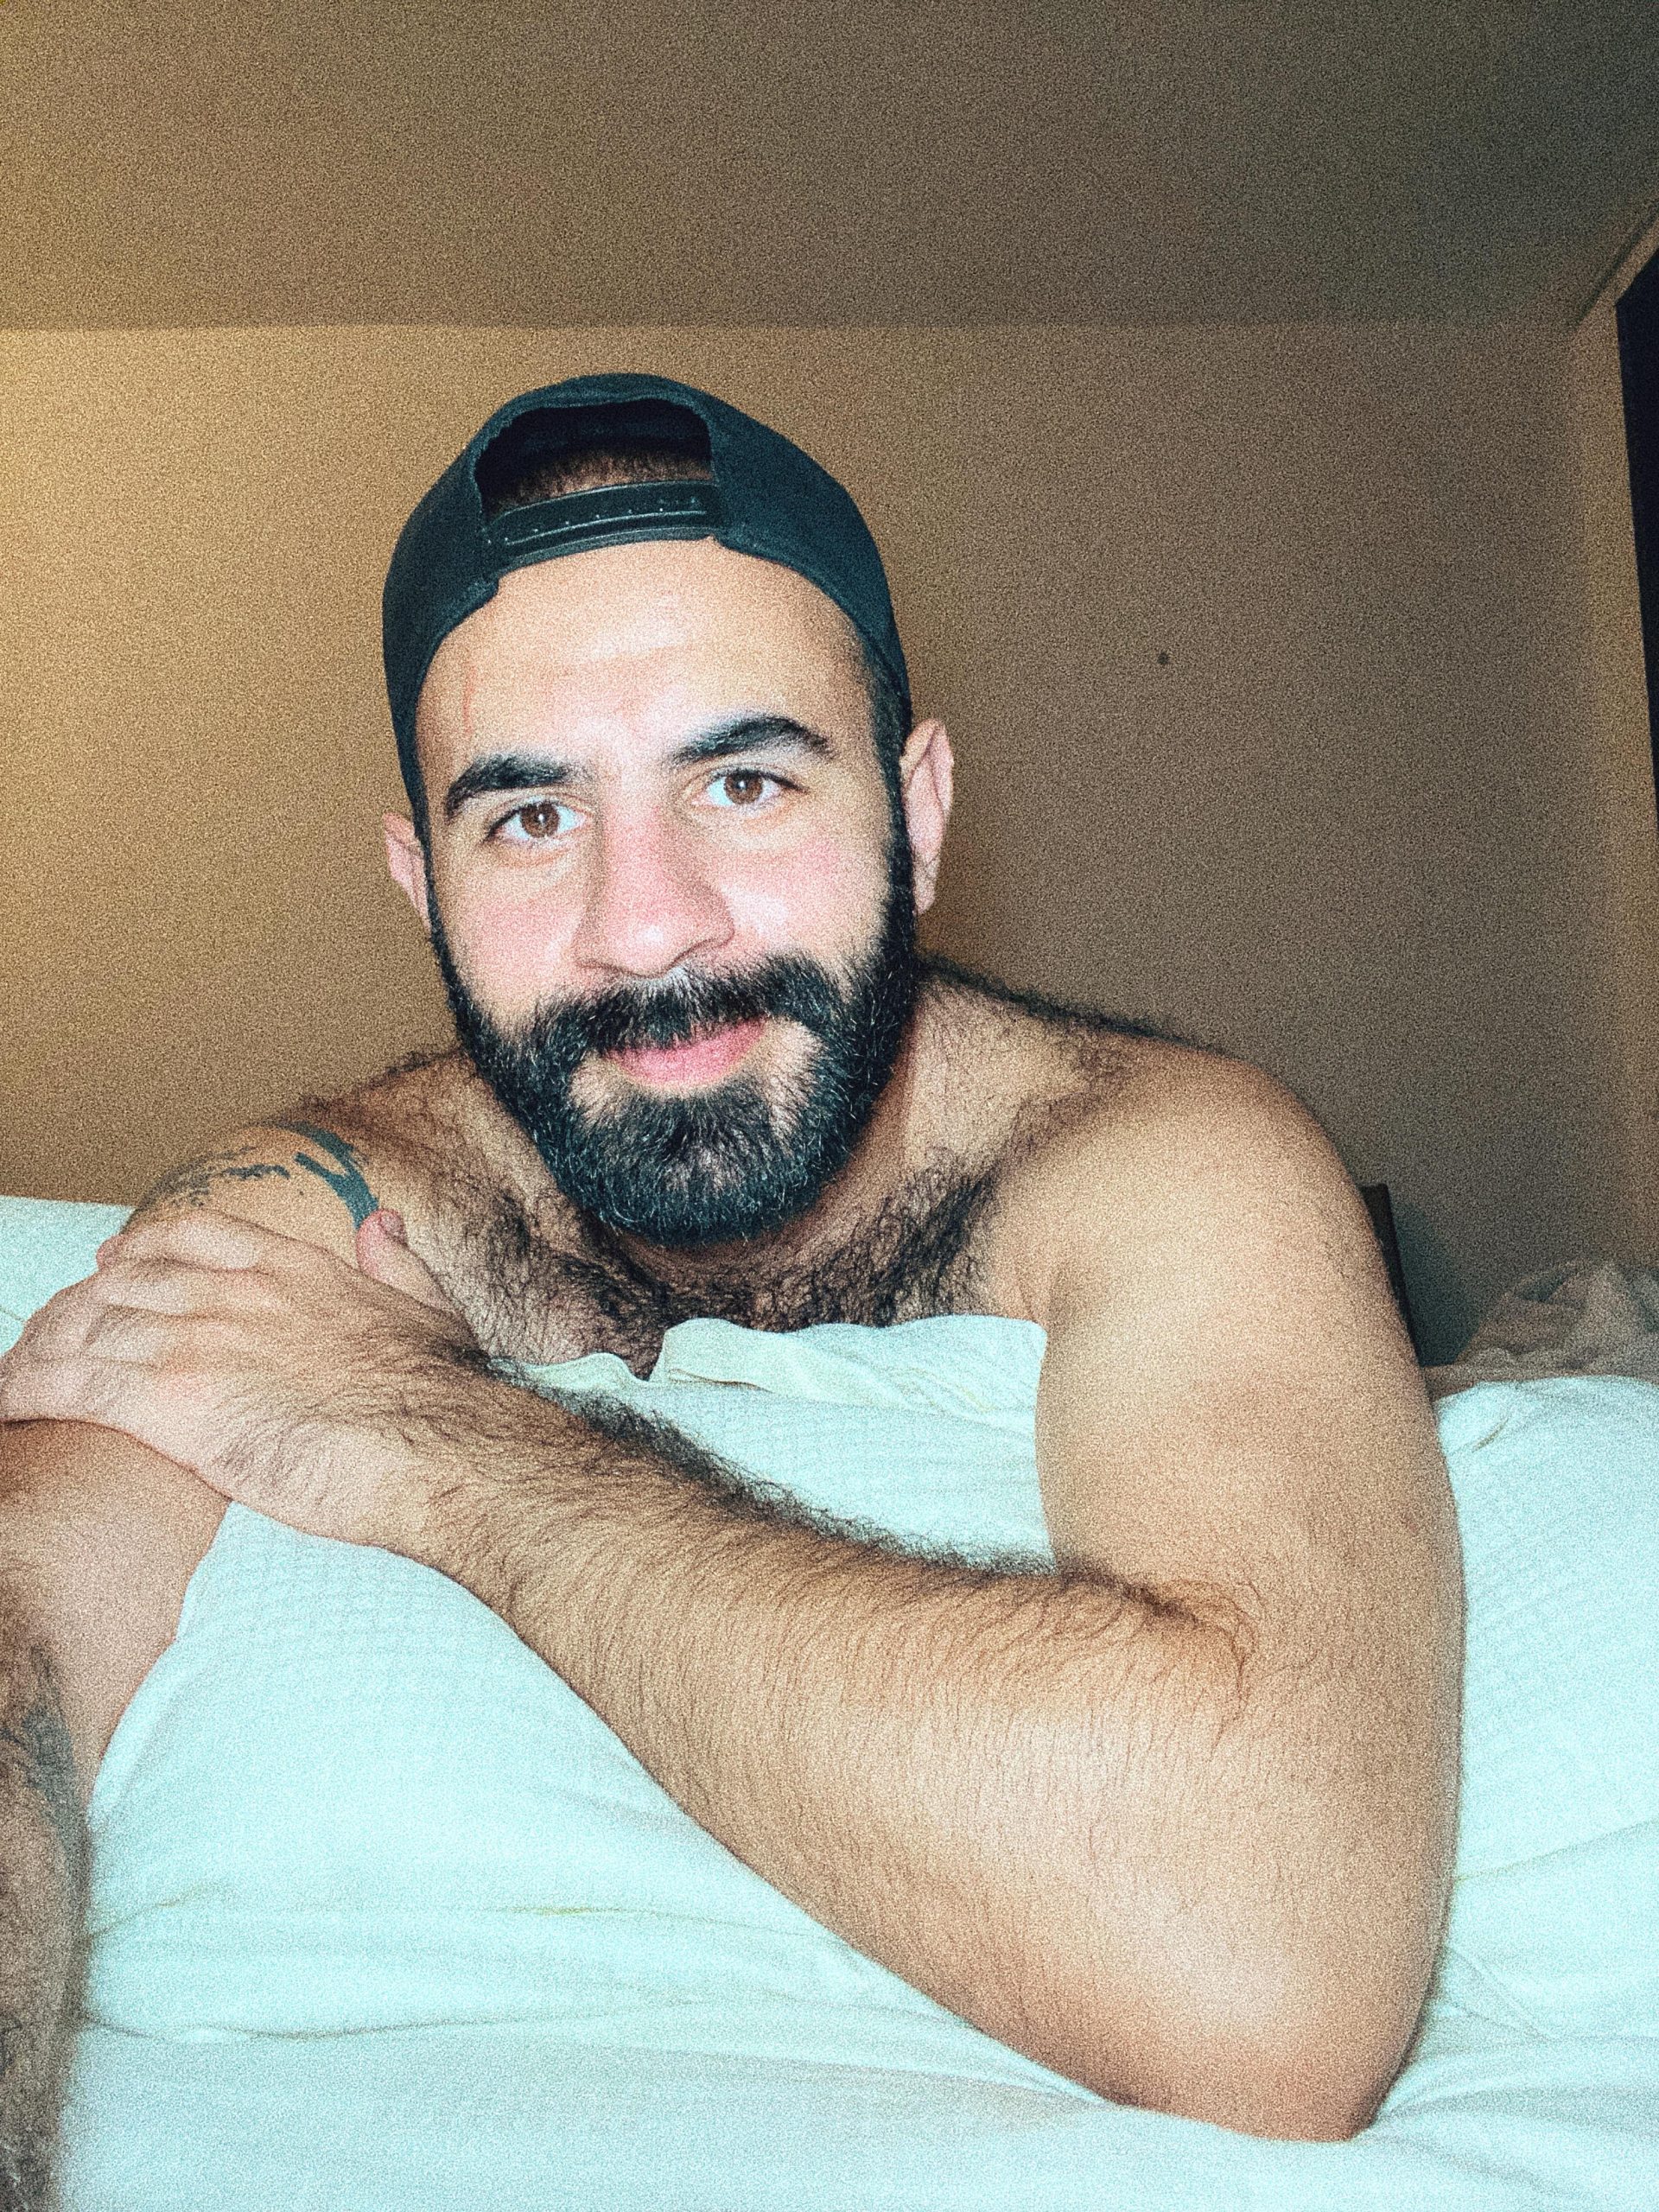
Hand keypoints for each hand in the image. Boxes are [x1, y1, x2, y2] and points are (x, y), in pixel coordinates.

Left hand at [0, 1208, 495, 1553]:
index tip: (113, 1261)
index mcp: (293, 1268)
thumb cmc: (443, 1395)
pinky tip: (6, 1405)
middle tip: (50, 1331)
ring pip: (89, 1329)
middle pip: (126, 1283)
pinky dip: (27, 1391)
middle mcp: (235, 1294)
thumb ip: (397, 1263)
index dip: (142, 1248)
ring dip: (41, 1349)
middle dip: (78, 1304)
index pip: (193, 1236)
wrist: (436, 1445)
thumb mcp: (431, 1309)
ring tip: (15, 1374)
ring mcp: (199, 1343)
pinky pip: (73, 1386)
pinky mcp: (171, 1403)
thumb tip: (383, 1222)